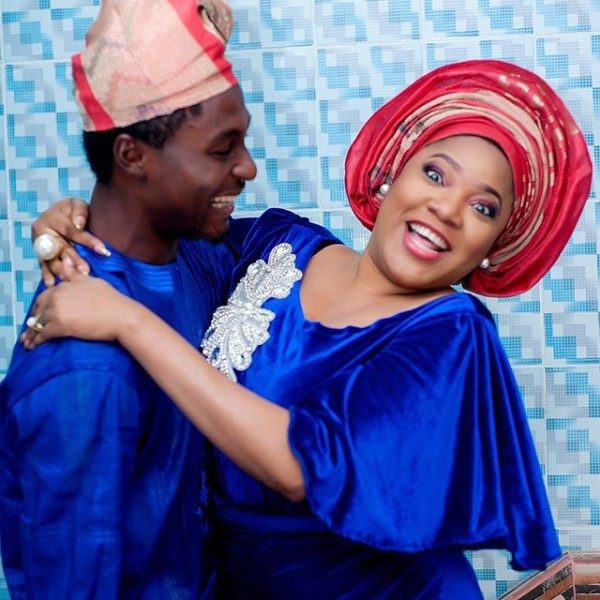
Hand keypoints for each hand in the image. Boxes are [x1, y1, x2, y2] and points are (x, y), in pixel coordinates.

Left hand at [21, 258, 136, 348]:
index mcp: (62, 287)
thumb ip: (74, 274)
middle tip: (28, 330)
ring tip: (26, 342)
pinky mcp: (59, 327)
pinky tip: (32, 346)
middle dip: (32, 321)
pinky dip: (35, 341)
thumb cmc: (111, 299)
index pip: (43, 297)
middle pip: (37, 310)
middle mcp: (56, 297)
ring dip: (29, 334)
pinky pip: (42, 335)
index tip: (36, 315)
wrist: (121, 316)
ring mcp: (56, 312)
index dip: (39, 307)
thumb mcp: (91, 282)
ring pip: (37, 324)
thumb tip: (64, 259)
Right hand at [32, 198, 109, 286]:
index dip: (88, 241)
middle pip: (61, 249)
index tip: (103, 251)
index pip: (72, 232)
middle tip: (86, 271)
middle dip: (74, 261)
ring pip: (52, 260)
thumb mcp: (76, 204)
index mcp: (51, 219)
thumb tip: (79, 224)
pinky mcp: (42, 257)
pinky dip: (47, 276)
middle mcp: (42, 233)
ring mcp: (41, 247)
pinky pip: (44, 267)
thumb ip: (79, 212)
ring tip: (72, 280)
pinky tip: (51, 285)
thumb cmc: (72, 210)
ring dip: (62, 271)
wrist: (63, 215)